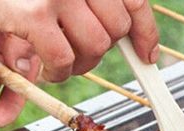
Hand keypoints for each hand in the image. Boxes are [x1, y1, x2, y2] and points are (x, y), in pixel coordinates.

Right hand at [0, 0, 159, 82]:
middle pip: (114, 31)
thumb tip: (128, 39)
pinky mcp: (34, 16)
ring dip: (75, 65)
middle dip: (96, 52)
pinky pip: (63, 59)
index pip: (133, 2)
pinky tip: (43, 67)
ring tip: (53, 60)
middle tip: (72, 55)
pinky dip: (55, 71)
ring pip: (94, 48)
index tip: (148, 55)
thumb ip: (82, 7)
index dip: (145, 32)